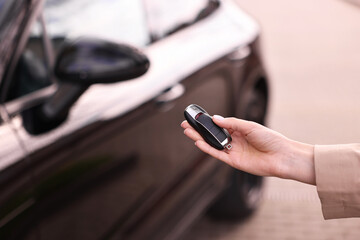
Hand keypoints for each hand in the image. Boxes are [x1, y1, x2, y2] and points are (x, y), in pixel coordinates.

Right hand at [181, 115, 314, 184]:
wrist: (282, 156)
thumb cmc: (270, 139)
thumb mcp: (250, 126)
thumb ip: (231, 123)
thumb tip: (215, 119)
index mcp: (239, 129)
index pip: (219, 125)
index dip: (208, 122)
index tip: (196, 117)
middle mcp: (234, 140)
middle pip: (212, 135)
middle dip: (199, 130)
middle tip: (186, 124)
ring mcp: (233, 151)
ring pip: (212, 144)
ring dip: (200, 138)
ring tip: (188, 132)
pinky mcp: (233, 161)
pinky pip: (217, 154)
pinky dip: (207, 149)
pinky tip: (199, 142)